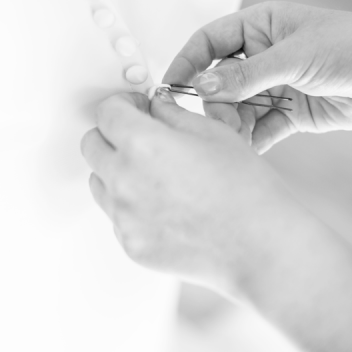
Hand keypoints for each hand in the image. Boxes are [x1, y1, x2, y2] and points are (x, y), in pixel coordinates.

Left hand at [80, 91, 300, 297]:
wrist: (260, 247)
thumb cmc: (246, 192)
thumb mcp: (213, 133)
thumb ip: (172, 115)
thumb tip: (154, 107)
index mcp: (142, 145)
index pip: (107, 112)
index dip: (123, 103)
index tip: (136, 107)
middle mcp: (123, 181)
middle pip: (91, 145)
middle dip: (113, 134)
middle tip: (141, 135)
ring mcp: (123, 217)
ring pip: (99, 181)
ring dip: (116, 170)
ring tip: (156, 174)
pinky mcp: (130, 244)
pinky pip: (116, 215)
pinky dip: (131, 205)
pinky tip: (166, 204)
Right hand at [164, 2, 351, 151]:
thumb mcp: (295, 57)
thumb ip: (245, 75)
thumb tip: (199, 86)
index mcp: (259, 26)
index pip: (208, 41)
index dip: (187, 62)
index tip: (169, 89)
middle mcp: (261, 55)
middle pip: (217, 81)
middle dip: (212, 103)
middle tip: (213, 123)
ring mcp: (274, 86)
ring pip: (234, 109)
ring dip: (230, 126)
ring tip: (232, 141)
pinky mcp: (288, 114)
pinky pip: (258, 130)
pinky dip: (249, 142)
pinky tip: (244, 154)